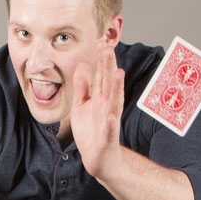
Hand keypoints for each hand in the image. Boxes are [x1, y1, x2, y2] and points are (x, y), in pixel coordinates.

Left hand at [71, 42, 125, 178]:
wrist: (97, 158)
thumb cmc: (91, 130)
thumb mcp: (82, 104)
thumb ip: (83, 86)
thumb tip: (83, 64)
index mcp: (101, 98)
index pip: (103, 76)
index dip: (102, 60)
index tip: (101, 41)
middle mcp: (107, 106)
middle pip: (109, 83)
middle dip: (109, 66)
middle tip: (109, 47)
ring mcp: (109, 121)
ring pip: (114, 102)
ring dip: (116, 88)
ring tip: (118, 73)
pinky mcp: (107, 138)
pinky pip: (109, 130)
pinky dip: (110, 123)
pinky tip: (110, 116)